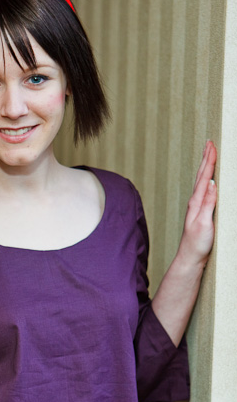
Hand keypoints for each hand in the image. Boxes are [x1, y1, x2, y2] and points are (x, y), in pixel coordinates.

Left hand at [177, 140, 216, 268]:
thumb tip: (211, 183)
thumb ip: (208, 203)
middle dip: (206, 158)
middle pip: (201, 175)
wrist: (190, 258)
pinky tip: (208, 180)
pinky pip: (204, 191)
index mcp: (196, 202)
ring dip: (205, 167)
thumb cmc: (197, 243)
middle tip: (209, 143)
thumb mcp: (204, 223)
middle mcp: (195, 202)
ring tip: (208, 155)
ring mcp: (197, 207)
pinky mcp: (200, 213)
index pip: (204, 177)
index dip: (209, 160)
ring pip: (201, 181)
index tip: (212, 145)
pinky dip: (206, 180)